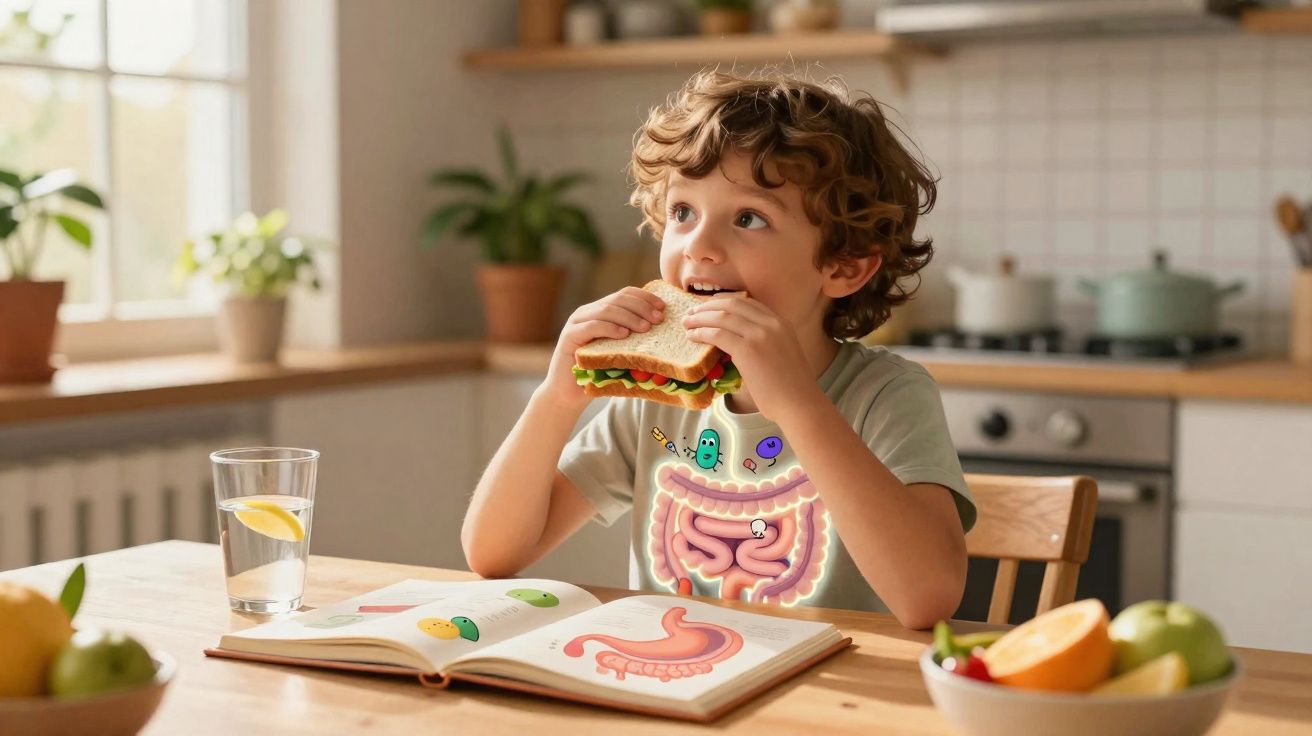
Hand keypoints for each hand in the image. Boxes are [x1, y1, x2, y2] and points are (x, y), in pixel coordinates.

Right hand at [542, 286, 665, 408]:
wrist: (569, 393)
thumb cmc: (598, 374)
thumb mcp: (620, 352)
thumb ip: (634, 339)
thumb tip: (664, 333)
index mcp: (600, 311)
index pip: (625, 294)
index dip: (645, 297)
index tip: (663, 308)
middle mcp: (587, 312)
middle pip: (618, 299)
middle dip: (641, 307)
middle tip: (658, 319)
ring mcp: (576, 323)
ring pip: (606, 310)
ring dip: (629, 317)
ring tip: (646, 328)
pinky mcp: (569, 336)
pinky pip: (592, 326)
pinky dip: (610, 328)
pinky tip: (624, 335)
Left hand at [682, 297, 819, 420]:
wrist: (799, 403)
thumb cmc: (790, 388)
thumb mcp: (782, 354)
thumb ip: (765, 343)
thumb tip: (739, 345)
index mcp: (781, 322)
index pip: (748, 302)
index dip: (724, 301)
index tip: (709, 306)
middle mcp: (771, 323)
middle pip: (732, 304)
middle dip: (709, 306)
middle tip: (692, 312)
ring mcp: (759, 334)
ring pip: (722, 316)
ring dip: (700, 318)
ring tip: (687, 323)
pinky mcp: (747, 350)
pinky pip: (717, 335)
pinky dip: (701, 333)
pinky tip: (692, 337)